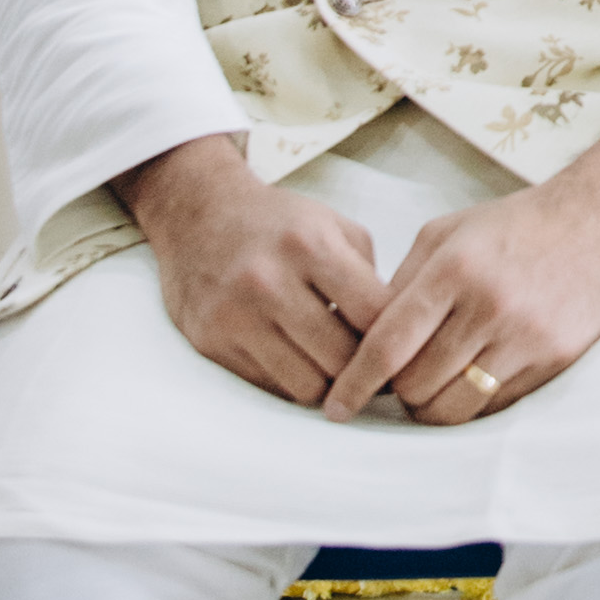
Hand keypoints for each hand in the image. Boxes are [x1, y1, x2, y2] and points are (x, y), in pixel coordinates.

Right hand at [119, 136, 393, 402]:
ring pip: (307, 386)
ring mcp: (235, 315)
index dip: (397, 337)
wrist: (195, 213)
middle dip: (364, 369)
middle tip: (373, 368)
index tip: (404, 345)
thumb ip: (369, 274)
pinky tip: (299, 359)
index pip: (373, 315)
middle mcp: (268, 281)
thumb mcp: (332, 225)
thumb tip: (399, 332)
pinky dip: (292, 381)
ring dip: (329, 383)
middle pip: (342, 360)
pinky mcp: (210, 341)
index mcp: (309, 245)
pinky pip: (270, 387)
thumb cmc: (277, 223)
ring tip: (335, 365)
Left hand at [319, 125, 599, 423]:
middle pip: (417, 384)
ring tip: (427, 390)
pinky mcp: (554, 358)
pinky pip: (496, 405)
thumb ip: (403, 282)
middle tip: (394, 383)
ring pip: (454, 406)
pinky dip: (471, 403)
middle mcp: (489, 305)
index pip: (389, 345)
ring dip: (430, 407)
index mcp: (454, 269)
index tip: (335, 407)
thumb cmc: (515, 224)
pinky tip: (465, 384)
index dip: (354, 383)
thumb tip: (364, 338)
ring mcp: (526, 335)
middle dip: (395, 393)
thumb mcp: (447, 232)